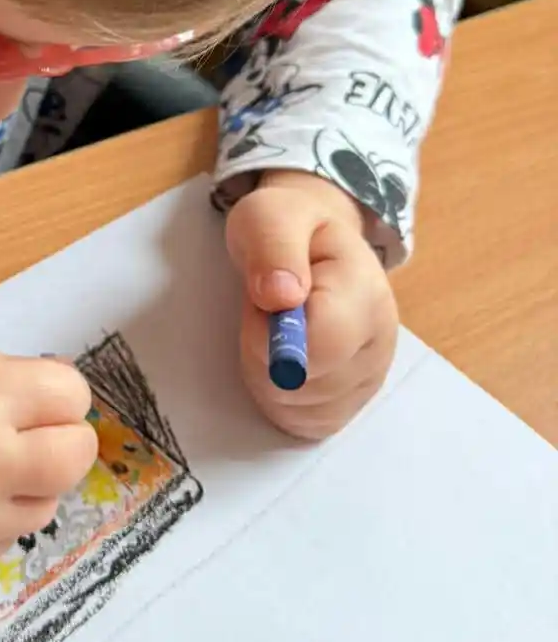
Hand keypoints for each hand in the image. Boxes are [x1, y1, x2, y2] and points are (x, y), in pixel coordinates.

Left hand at [226, 169, 397, 438]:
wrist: (313, 240)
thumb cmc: (289, 227)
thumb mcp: (269, 217)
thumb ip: (273, 248)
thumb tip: (280, 296)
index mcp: (365, 290)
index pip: (322, 346)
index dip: (271, 336)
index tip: (261, 304)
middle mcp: (380, 340)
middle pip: (307, 387)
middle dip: (263, 355)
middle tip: (265, 311)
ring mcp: (370, 375)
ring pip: (301, 409)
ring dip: (266, 376)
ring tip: (274, 330)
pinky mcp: (353, 400)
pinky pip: (305, 424)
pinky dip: (279, 400)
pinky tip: (279, 362)